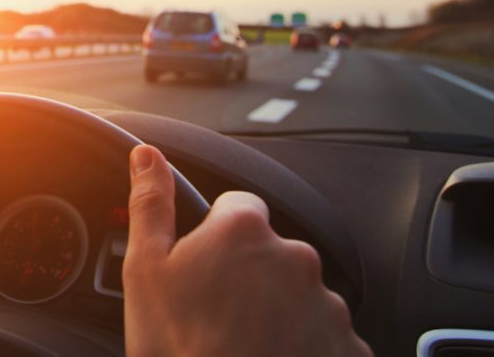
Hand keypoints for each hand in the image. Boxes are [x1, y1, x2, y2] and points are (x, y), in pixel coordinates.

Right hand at [122, 145, 370, 355]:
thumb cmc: (177, 349)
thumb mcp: (145, 271)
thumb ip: (151, 204)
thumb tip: (147, 156)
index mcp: (245, 231)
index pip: (237, 208)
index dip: (215, 236)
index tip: (204, 269)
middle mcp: (295, 258)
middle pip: (271, 252)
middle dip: (249, 276)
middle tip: (217, 316)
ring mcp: (327, 304)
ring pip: (298, 295)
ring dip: (277, 312)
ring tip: (243, 345)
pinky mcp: (348, 346)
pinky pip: (325, 336)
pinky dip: (304, 346)